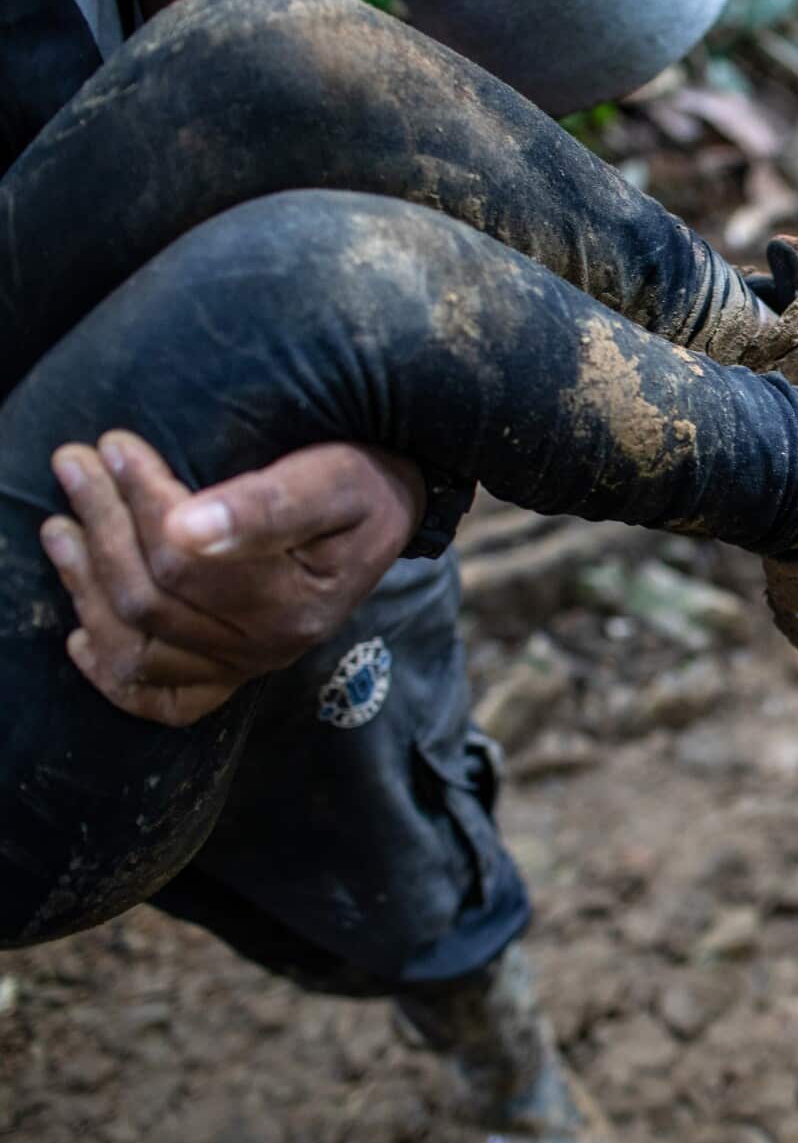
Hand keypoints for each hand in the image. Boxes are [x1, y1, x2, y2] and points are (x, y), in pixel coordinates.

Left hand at [39, 433, 425, 725]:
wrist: (391, 513)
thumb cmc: (362, 486)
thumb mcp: (332, 479)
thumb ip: (266, 504)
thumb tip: (184, 528)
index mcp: (295, 602)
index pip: (184, 562)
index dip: (138, 501)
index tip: (113, 443)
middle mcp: (269, 647)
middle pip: (150, 601)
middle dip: (102, 527)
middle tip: (74, 464)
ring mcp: (248, 666)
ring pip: (139, 646)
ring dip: (85, 588)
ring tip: (61, 528)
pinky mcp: (232, 673)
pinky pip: (160, 699)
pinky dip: (112, 675)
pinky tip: (81, 635)